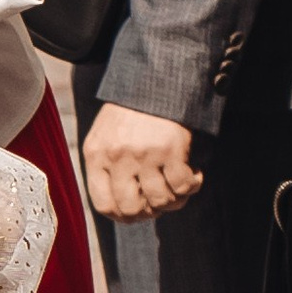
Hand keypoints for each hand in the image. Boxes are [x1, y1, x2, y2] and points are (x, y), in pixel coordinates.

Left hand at [84, 102, 202, 220]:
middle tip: (160, 203)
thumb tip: (121, 208)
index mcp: (96, 154)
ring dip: (174, 202)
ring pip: (160, 201)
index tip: (137, 213)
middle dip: (149, 213)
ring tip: (179, 189)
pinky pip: (183, 186)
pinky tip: (195, 175)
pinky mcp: (171, 148)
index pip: (103, 204)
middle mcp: (118, 156)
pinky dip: (193, 186)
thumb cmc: (132, 110)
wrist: (158, 76)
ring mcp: (145, 153)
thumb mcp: (106, 134)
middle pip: (132, 209)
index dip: (123, 216)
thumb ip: (106, 166)